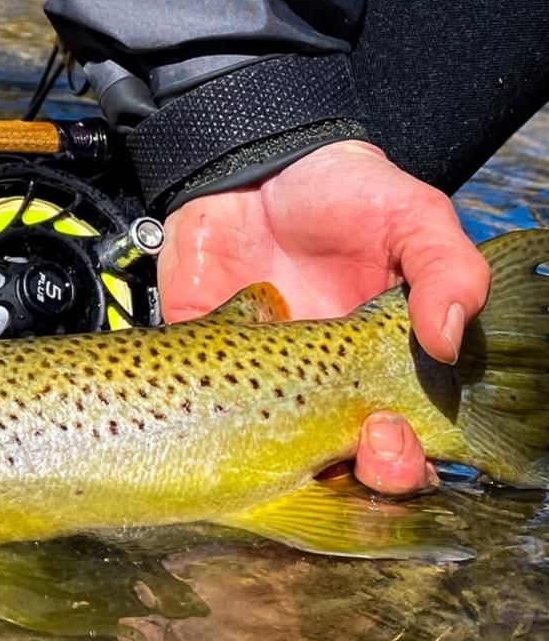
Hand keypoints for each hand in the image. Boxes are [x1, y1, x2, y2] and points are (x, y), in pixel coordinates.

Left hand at [157, 140, 489, 495]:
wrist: (257, 163)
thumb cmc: (346, 195)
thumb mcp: (413, 218)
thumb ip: (446, 271)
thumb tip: (447, 340)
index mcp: (378, 371)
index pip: (400, 445)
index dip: (401, 462)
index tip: (386, 436)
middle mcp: (318, 388)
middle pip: (339, 467)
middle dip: (354, 476)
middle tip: (357, 447)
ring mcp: (255, 378)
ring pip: (267, 455)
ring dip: (278, 466)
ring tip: (288, 444)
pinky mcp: (199, 353)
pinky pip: (193, 406)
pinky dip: (198, 418)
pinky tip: (211, 404)